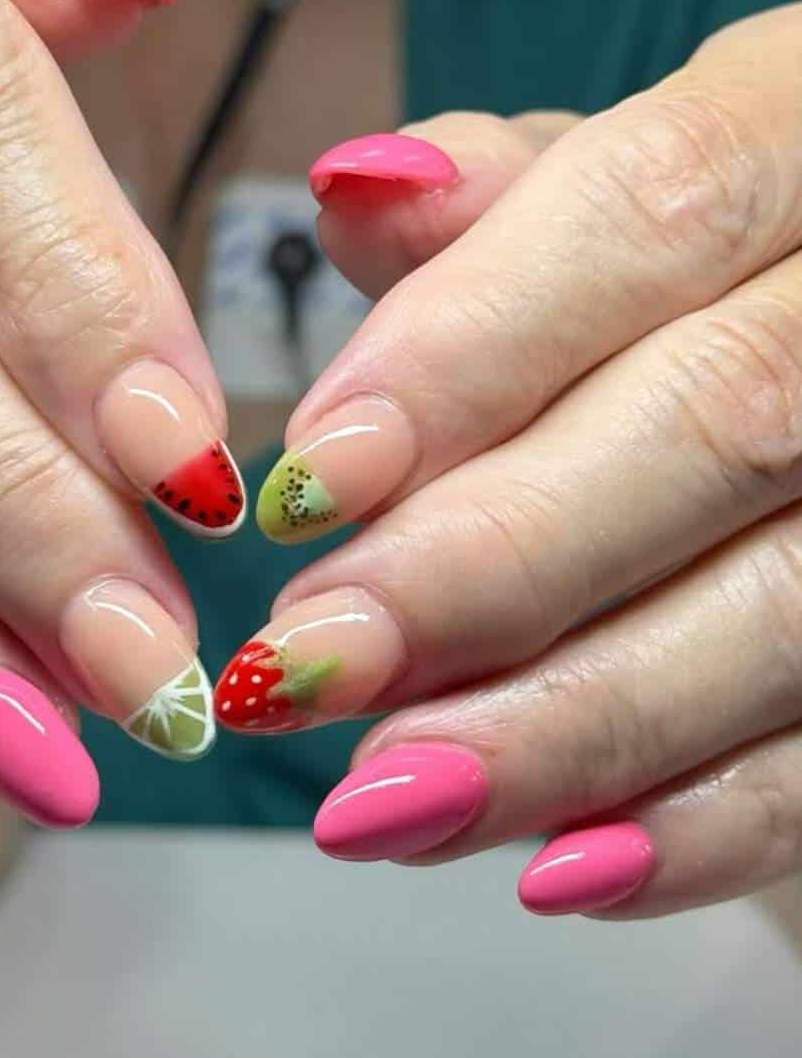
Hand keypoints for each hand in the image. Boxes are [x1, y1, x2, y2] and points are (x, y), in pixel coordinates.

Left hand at [218, 10, 801, 916]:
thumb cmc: (701, 286)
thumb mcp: (613, 200)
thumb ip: (503, 203)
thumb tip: (356, 186)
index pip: (659, 205)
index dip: (471, 349)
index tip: (304, 482)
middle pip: (727, 418)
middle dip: (492, 560)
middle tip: (307, 661)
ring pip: (792, 606)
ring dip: (566, 724)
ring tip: (381, 796)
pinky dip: (705, 828)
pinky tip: (553, 871)